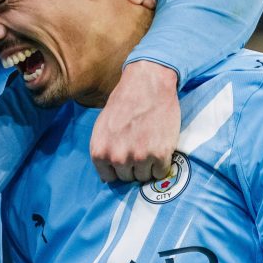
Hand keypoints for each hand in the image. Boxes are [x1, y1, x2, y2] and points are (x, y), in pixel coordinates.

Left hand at [90, 60, 179, 182]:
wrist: (147, 83)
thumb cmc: (124, 102)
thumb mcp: (103, 127)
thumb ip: (103, 149)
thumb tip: (106, 172)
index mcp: (99, 152)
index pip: (108, 177)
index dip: (118, 169)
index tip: (126, 160)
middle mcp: (117, 158)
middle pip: (127, 178)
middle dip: (133, 167)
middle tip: (140, 149)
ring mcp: (138, 157)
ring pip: (144, 177)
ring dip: (148, 166)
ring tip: (150, 147)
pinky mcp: (160, 155)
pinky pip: (161, 172)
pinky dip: (162, 164)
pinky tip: (161, 149)